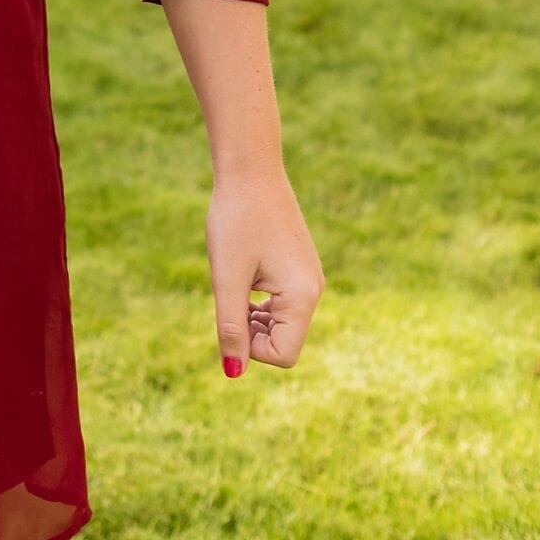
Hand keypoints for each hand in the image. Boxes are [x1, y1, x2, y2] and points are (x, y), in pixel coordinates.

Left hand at [207, 168, 322, 374]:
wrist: (250, 167)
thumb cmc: (236, 219)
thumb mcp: (226, 277)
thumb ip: (230, 327)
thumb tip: (233, 372)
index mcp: (302, 296)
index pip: (282, 355)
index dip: (250, 347)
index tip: (230, 311)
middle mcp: (313, 289)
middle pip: (282, 340)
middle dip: (250, 328)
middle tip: (230, 291)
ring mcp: (308, 276)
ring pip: (279, 321)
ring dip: (252, 313)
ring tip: (235, 277)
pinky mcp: (298, 264)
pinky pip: (280, 301)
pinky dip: (258, 297)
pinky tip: (243, 271)